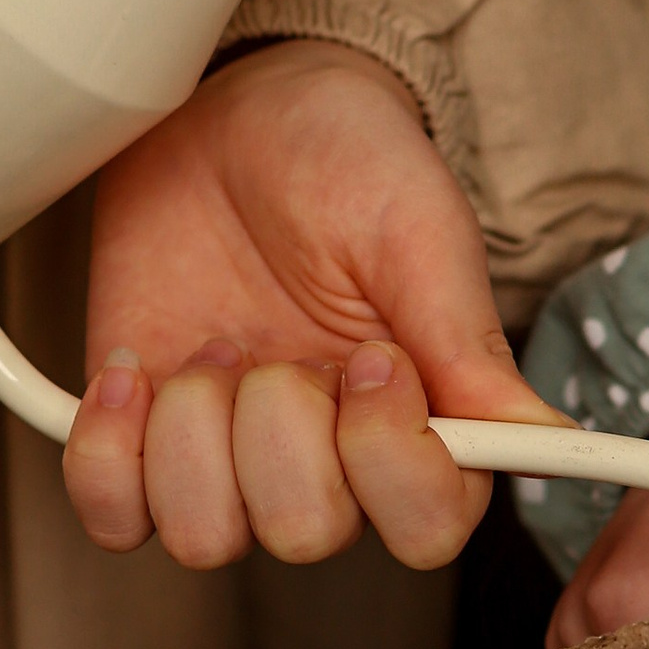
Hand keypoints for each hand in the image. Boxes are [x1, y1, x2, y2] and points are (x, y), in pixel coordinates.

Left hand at [66, 43, 561, 569]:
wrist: (237, 112)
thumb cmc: (344, 160)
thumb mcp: (418, 230)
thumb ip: (466, 343)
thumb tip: (540, 439)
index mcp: (421, 427)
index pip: (426, 527)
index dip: (388, 459)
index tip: (372, 360)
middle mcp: (330, 462)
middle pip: (305, 533)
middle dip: (278, 427)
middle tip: (280, 343)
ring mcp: (231, 459)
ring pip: (205, 536)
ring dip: (194, 434)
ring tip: (216, 346)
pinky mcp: (143, 442)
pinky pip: (112, 513)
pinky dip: (108, 452)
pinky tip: (133, 371)